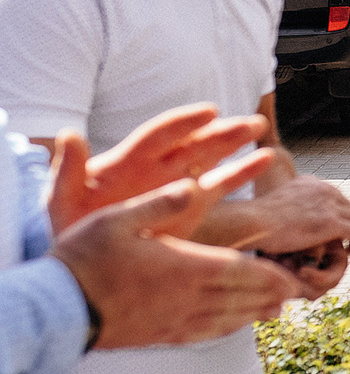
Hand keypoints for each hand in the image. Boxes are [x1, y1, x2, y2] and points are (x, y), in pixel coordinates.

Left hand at [48, 105, 271, 233]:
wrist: (86, 261)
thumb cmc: (70, 226)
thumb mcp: (60, 200)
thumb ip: (68, 170)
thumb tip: (69, 134)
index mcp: (128, 162)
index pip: (159, 136)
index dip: (183, 124)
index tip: (209, 112)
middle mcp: (157, 167)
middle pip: (193, 143)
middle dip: (220, 132)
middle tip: (249, 123)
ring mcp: (177, 184)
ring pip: (211, 158)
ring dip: (235, 143)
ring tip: (259, 129)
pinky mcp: (191, 205)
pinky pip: (221, 185)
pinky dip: (241, 172)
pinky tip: (264, 159)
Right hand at [51, 169, 297, 348]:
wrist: (55, 309)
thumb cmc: (84, 259)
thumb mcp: (118, 219)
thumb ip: (159, 203)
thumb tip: (193, 185)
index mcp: (184, 267)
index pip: (243, 272)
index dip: (272, 276)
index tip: (294, 277)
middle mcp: (186, 298)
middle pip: (242, 298)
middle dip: (272, 294)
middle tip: (297, 292)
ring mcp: (173, 321)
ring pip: (227, 319)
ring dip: (255, 314)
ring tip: (275, 310)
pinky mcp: (158, 336)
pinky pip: (203, 335)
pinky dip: (226, 330)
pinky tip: (232, 328)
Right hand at [192, 178, 349, 298]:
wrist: (254, 221)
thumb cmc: (256, 218)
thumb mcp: (277, 203)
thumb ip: (291, 206)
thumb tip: (292, 218)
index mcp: (311, 182)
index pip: (334, 196)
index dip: (340, 211)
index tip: (342, 223)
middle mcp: (324, 189)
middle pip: (347, 207)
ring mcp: (330, 205)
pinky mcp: (333, 222)